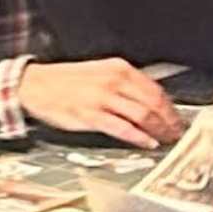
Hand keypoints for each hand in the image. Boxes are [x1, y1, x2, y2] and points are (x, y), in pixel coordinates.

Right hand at [21, 57, 182, 148]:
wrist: (35, 85)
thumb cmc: (66, 81)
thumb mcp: (100, 72)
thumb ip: (124, 83)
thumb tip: (148, 100)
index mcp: (118, 68)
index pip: (154, 88)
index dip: (170, 106)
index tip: (176, 117)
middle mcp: (113, 81)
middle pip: (153, 102)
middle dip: (169, 120)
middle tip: (176, 132)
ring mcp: (102, 98)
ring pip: (142, 115)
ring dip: (159, 130)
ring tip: (166, 140)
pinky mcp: (91, 115)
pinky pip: (123, 128)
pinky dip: (139, 137)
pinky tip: (147, 143)